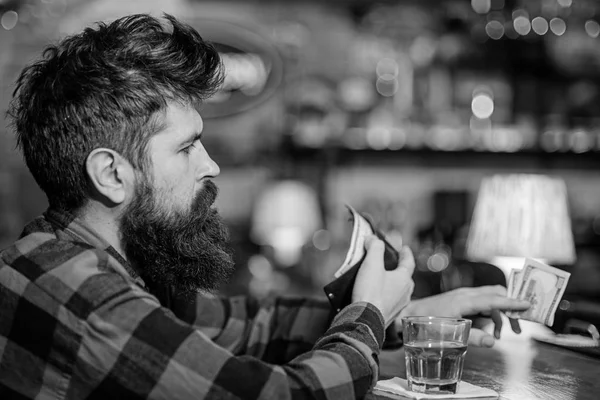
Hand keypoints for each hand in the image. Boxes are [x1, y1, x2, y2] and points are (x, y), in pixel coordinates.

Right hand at [352, 235, 414, 327]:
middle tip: (393, 263)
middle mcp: (405, 294)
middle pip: (405, 278)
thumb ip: (375, 247)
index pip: (408, 263)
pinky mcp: (388, 316)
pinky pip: (389, 302)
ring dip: (392, 284)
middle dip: (399, 269)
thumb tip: (373, 239)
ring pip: (398, 291)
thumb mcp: (372, 263)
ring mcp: (398, 306)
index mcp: (404, 279)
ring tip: (382, 279)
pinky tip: (375, 296)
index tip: (404, 248)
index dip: (406, 254)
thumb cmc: (371, 292)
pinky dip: (385, 296)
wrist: (364, 320)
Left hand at [397, 285, 529, 346]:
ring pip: (490, 299)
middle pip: (496, 294)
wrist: (409, 313)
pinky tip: (489, 331)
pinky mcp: (461, 299)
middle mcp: (466, 294)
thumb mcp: (450, 333)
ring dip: (500, 314)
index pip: (494, 299)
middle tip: (519, 325)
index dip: (512, 302)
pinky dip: (490, 315)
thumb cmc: (427, 323)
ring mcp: (464, 295)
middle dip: (510, 307)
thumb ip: (472, 337)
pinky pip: (482, 303)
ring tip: (502, 334)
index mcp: (465, 300)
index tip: (528, 305)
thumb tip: (492, 342)